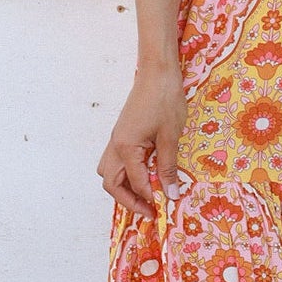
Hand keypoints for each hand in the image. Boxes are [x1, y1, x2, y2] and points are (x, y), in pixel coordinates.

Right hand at [96, 62, 186, 219]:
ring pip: (110, 172)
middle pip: (111, 183)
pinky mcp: (123, 134)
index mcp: (125, 147)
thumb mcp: (170, 137)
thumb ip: (168, 167)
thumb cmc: (165, 100)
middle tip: (150, 210)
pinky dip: (127, 174)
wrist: (158, 71)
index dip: (149, 199)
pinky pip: (118, 161)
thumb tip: (171, 193)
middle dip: (128, 200)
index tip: (163, 210)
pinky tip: (146, 175)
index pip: (134, 183)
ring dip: (124, 187)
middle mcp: (116, 145)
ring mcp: (117, 139)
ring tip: (146, 196)